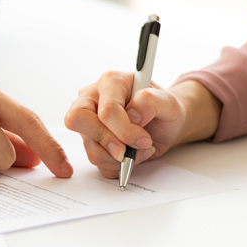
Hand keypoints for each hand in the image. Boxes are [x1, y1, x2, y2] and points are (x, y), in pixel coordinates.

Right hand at [64, 72, 219, 177]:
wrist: (164, 125)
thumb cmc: (163, 110)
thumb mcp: (169, 102)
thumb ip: (151, 101)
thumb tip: (132, 114)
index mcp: (111, 82)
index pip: (106, 110)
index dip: (124, 130)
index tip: (144, 140)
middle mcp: (92, 98)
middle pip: (77, 120)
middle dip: (107, 142)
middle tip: (127, 151)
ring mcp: (87, 119)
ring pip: (88, 145)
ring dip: (116, 157)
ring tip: (138, 152)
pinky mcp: (88, 138)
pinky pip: (94, 158)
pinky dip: (114, 164)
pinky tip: (129, 155)